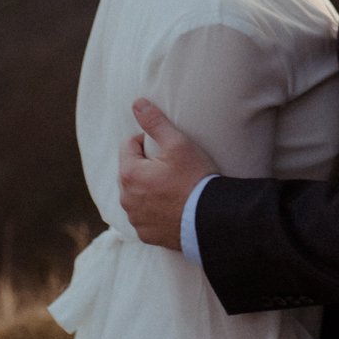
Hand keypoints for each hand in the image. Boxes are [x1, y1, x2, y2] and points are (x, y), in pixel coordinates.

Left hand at [118, 98, 217, 249]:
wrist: (212, 218)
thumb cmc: (195, 178)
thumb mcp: (178, 144)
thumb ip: (155, 122)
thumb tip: (137, 103)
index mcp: (129, 174)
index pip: (129, 145)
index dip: (148, 142)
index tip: (168, 148)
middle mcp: (126, 199)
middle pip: (131, 171)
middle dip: (146, 166)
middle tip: (173, 168)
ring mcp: (135, 219)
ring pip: (136, 194)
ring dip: (148, 189)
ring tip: (174, 188)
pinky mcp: (146, 234)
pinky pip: (144, 216)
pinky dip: (154, 210)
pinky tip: (173, 207)